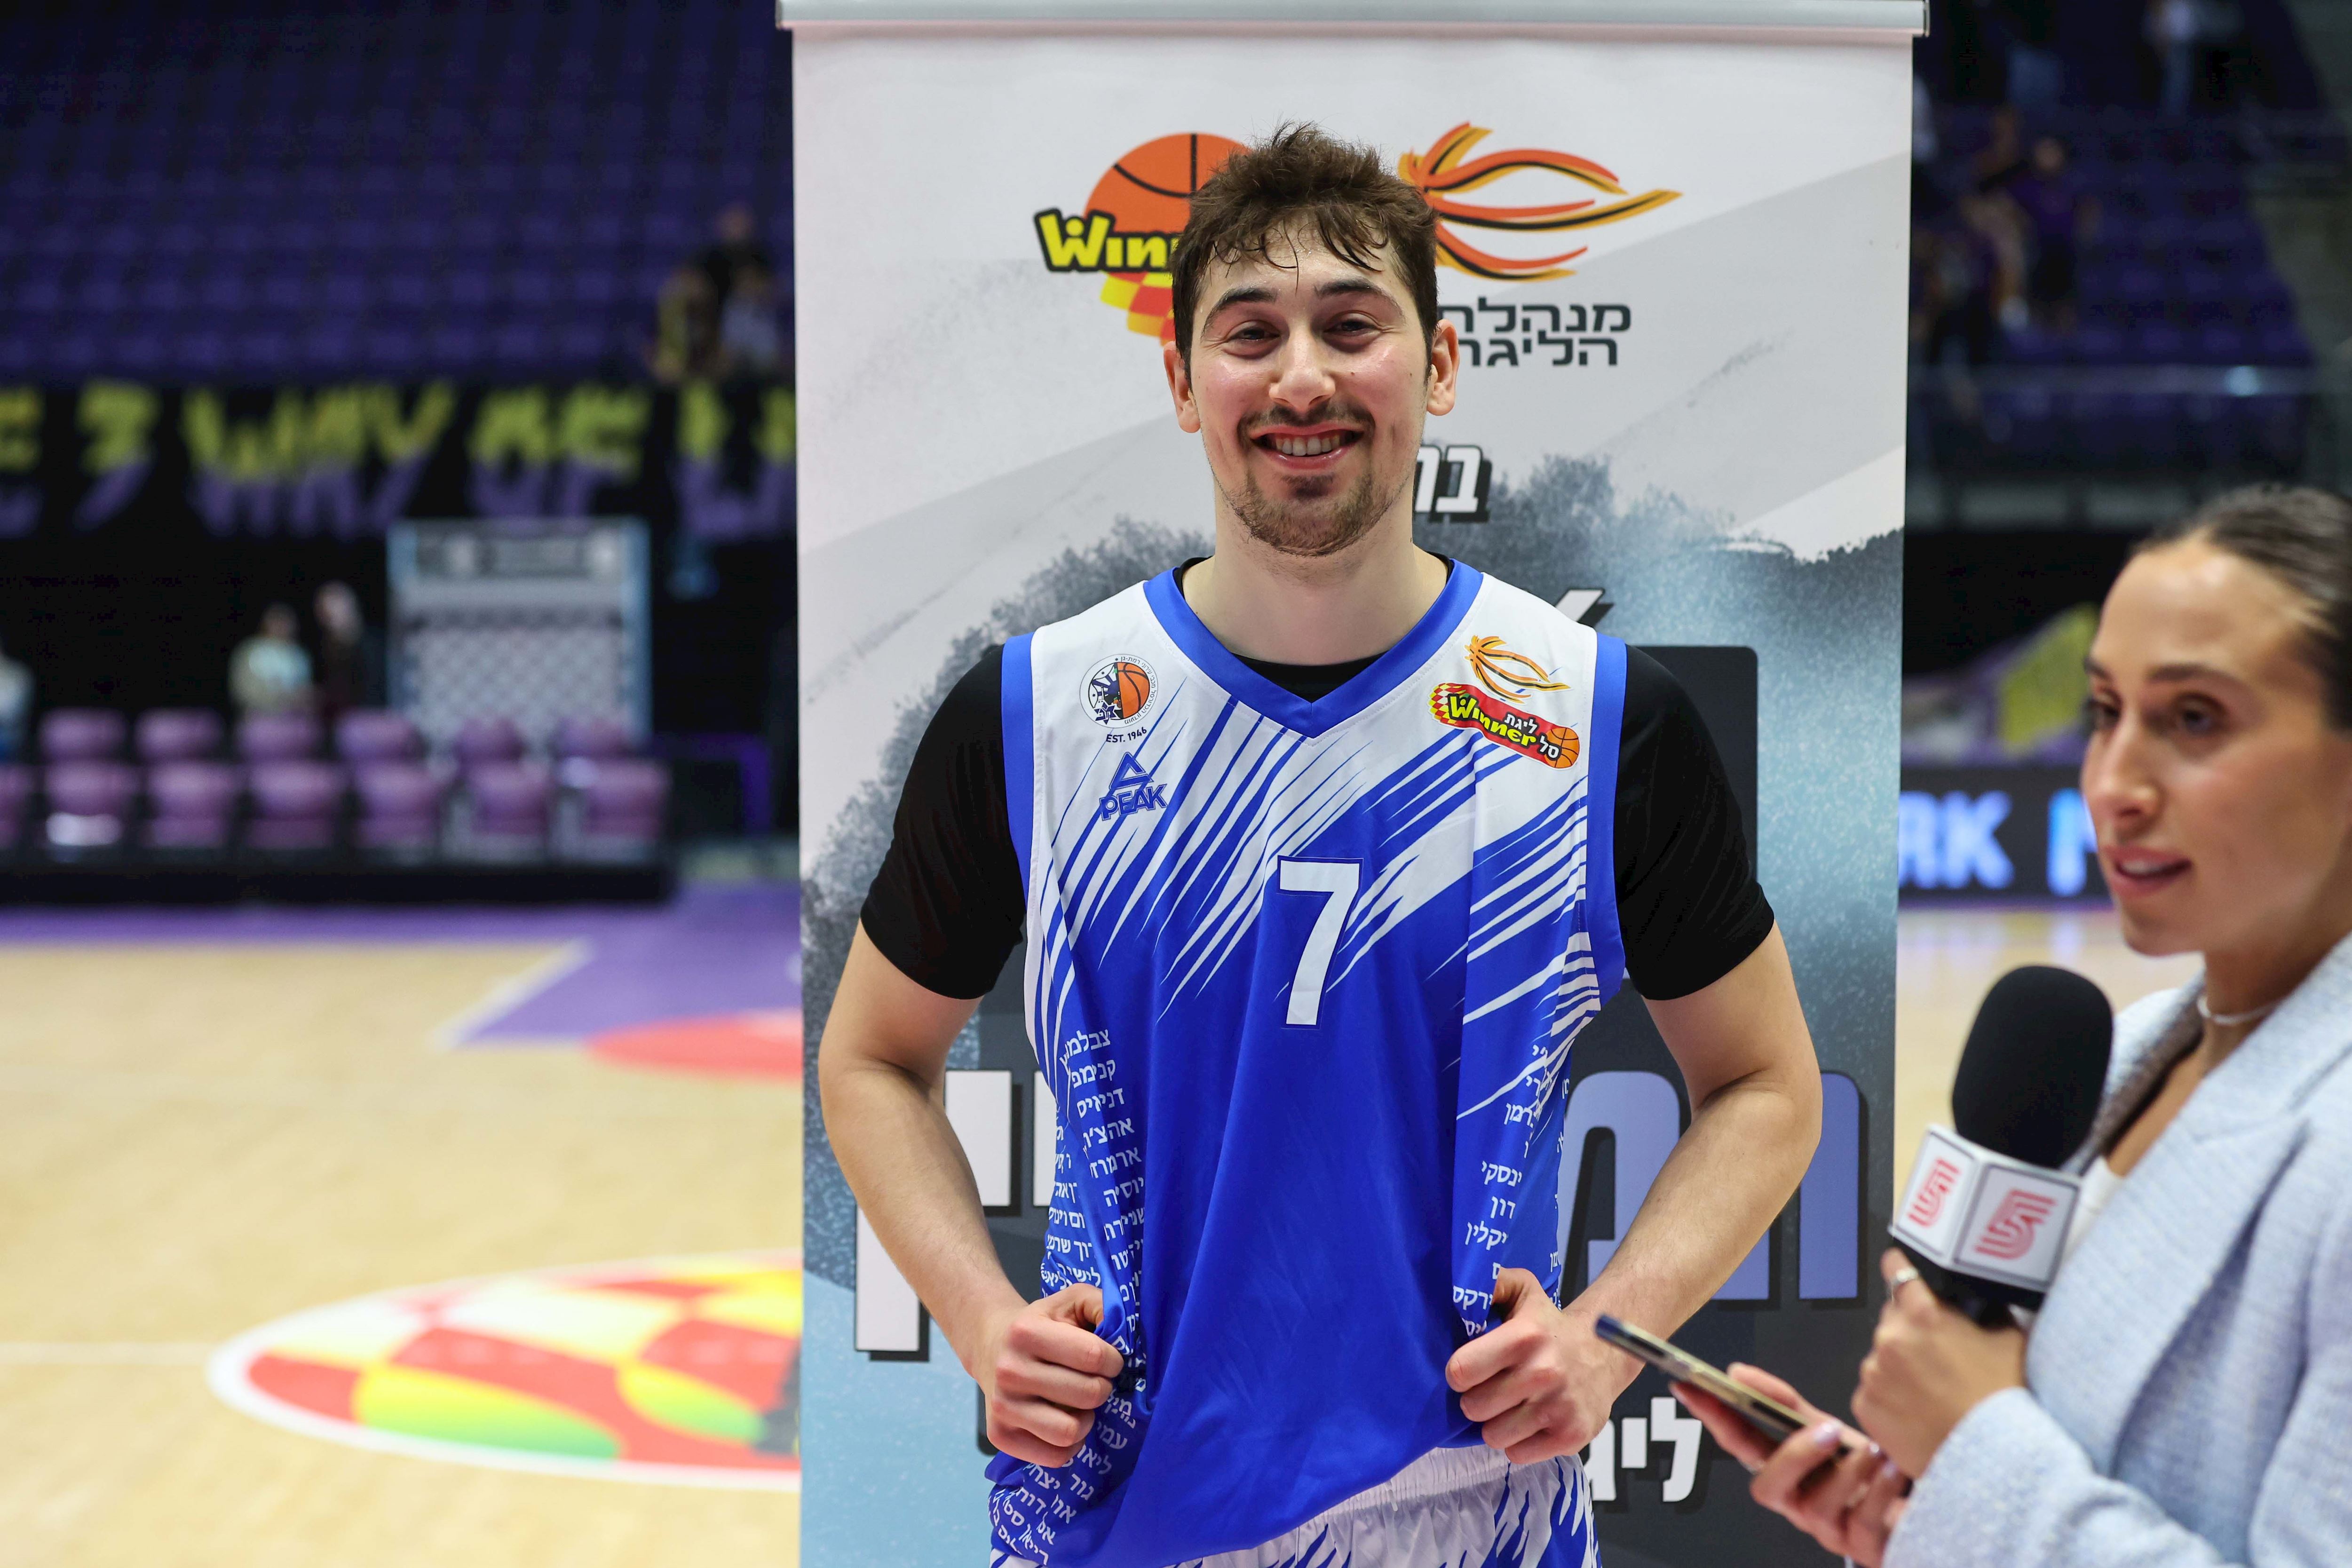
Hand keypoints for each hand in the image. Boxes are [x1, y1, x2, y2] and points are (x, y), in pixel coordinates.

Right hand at [970, 1284, 1124, 1466]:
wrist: (991, 1345)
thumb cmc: (1041, 1324)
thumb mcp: (1070, 1301)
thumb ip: (1102, 1304)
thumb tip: (1124, 1331)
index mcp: (1026, 1332)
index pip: (1093, 1356)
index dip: (1113, 1360)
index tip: (1108, 1360)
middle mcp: (1009, 1370)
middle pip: (1087, 1395)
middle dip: (1102, 1388)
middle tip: (1095, 1381)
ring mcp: (1002, 1406)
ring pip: (1070, 1432)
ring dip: (1086, 1419)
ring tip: (1080, 1404)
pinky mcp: (1000, 1436)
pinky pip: (1055, 1456)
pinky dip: (1070, 1444)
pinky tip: (1065, 1421)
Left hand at [1444, 1269, 1633, 1462]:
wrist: (1604, 1353)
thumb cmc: (1550, 1326)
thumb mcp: (1523, 1291)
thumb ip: (1491, 1284)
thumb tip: (1459, 1289)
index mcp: (1524, 1337)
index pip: (1461, 1371)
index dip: (1459, 1374)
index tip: (1469, 1371)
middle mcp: (1542, 1373)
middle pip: (1474, 1408)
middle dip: (1477, 1399)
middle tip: (1492, 1389)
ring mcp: (1559, 1408)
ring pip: (1494, 1436)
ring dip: (1497, 1423)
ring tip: (1511, 1406)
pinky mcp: (1571, 1436)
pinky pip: (1518, 1454)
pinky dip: (1519, 1442)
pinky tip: (1530, 1422)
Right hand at [1675, 1365, 1907, 1567]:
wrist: (1924, 1504)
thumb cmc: (1868, 1471)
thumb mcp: (1830, 1432)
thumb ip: (1786, 1404)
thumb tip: (1738, 1372)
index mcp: (1786, 1473)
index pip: (1739, 1442)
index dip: (1712, 1416)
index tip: (1690, 1385)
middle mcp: (1800, 1504)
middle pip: (1768, 1489)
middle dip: (1793, 1457)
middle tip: (1825, 1428)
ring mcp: (1829, 1530)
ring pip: (1817, 1509)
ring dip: (1847, 1474)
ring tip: (1873, 1450)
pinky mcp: (1864, 1548)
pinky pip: (1862, 1525)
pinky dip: (1878, 1493)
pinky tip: (1891, 1469)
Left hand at [1852, 1250, 2026, 1477]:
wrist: (1995, 1459)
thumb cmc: (2007, 1398)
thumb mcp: (2008, 1340)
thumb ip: (1981, 1312)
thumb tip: (1971, 1301)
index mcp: (1923, 1313)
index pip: (1898, 1269)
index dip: (1900, 1269)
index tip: (1900, 1269)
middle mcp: (1889, 1338)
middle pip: (1891, 1318)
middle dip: (1910, 1329)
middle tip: (1937, 1355)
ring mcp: (1872, 1373)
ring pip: (1881, 1357)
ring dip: (1899, 1366)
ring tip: (1931, 1393)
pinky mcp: (1863, 1405)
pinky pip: (1873, 1391)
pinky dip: (1890, 1398)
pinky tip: (1917, 1413)